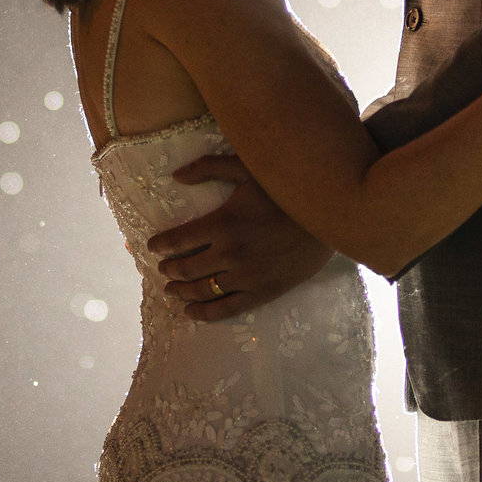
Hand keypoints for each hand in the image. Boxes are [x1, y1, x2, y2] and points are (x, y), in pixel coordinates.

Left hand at [145, 155, 334, 321]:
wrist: (328, 214)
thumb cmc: (285, 188)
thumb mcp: (247, 168)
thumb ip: (209, 168)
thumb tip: (176, 176)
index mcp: (222, 223)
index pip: (179, 239)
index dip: (161, 245)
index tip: (153, 248)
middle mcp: (230, 253)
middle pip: (187, 268)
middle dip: (169, 270)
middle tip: (162, 270)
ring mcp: (247, 276)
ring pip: (203, 291)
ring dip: (181, 292)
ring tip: (171, 291)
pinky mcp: (264, 292)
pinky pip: (227, 309)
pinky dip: (205, 313)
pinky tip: (191, 312)